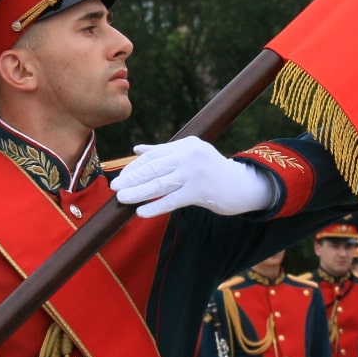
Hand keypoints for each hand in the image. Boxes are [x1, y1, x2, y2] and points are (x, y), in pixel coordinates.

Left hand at [113, 136, 272, 218]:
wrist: (243, 185)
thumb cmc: (213, 171)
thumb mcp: (191, 155)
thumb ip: (164, 152)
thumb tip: (137, 149)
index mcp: (186, 144)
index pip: (153, 155)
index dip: (134, 167)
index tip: (121, 177)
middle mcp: (190, 155)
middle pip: (154, 168)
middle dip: (132, 178)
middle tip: (114, 187)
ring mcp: (196, 173)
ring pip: (160, 184)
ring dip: (138, 192)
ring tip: (122, 199)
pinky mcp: (201, 191)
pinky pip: (172, 200)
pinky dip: (155, 206)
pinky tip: (141, 212)